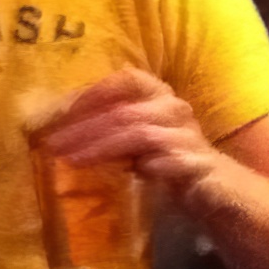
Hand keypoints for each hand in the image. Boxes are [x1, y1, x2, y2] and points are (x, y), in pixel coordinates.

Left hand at [32, 67, 219, 201]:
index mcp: (159, 96)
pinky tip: (124, 174)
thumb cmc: (168, 161)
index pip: (126, 79)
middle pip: (123, 111)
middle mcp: (174, 108)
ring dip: (101, 147)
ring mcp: (187, 135)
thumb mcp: (135, 141)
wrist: (216, 189)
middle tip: (52, 144)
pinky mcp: (196, 163)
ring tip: (72, 161)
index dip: (93, 92)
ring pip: (138, 134)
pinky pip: (165, 160)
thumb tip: (62, 133)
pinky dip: (143, 166)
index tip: (61, 112)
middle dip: (84, 128)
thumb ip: (109, 131)